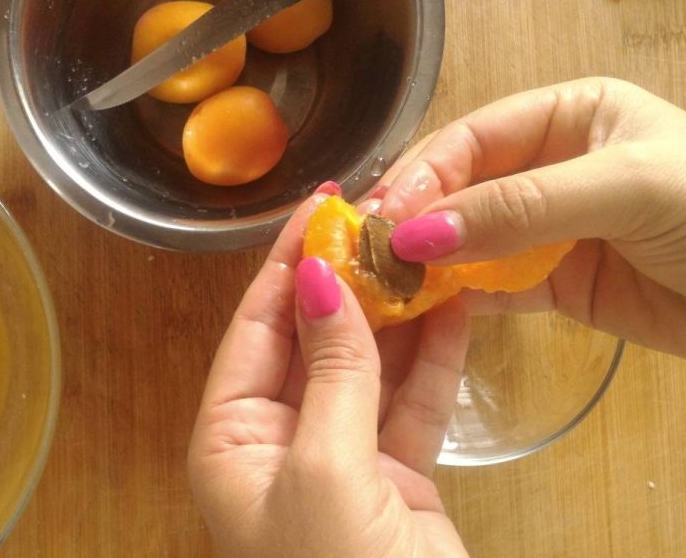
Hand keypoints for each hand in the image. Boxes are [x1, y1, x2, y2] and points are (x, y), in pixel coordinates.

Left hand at [188, 189, 469, 557]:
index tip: (321, 208)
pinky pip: (410, 403)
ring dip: (396, 312)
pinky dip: (433, 359)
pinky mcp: (395, 477)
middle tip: (383, 218)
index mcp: (231, 441)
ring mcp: (339, 458)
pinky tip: (454, 307)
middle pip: (311, 340)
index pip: (256, 330)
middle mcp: (277, 443)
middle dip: (346, 282)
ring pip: (367, 366)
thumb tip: (318, 278)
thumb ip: (330, 372)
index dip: (287, 266)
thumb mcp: (327, 470)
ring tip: (424, 247)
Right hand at [375, 78, 685, 362]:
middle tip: (366, 252)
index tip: (381, 216)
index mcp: (571, 114)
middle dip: (416, 217)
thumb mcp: (624, 187)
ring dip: (428, 259)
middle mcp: (554, 165)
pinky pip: (496, 285)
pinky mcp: (561, 284)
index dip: (424, 174)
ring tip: (382, 282)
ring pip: (471, 238)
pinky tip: (426, 306)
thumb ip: (520, 207)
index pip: (475, 138)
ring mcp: (554, 227)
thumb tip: (416, 233)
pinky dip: (461, 296)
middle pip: (462, 187)